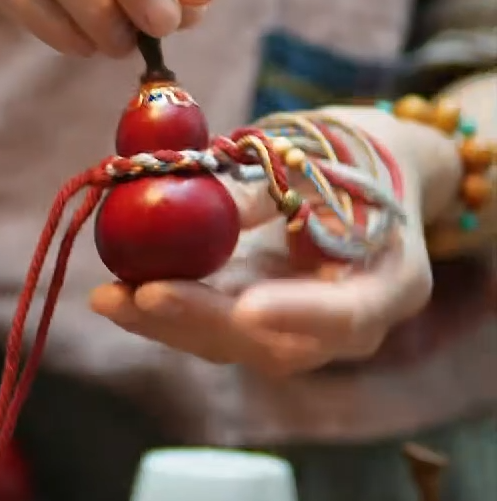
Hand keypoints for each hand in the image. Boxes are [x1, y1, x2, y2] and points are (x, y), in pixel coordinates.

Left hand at [90, 110, 458, 377]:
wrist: (366, 176)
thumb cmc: (354, 157)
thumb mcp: (323, 156)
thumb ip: (269, 188)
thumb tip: (202, 204)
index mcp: (392, 282)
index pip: (348, 313)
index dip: (298, 315)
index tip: (248, 308)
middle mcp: (349, 326)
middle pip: (274, 343)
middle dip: (201, 320)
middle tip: (143, 295)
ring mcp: (300, 332)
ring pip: (231, 344)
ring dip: (165, 323)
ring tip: (108, 298)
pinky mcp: (257, 326)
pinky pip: (209, 328)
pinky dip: (161, 313)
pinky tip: (113, 296)